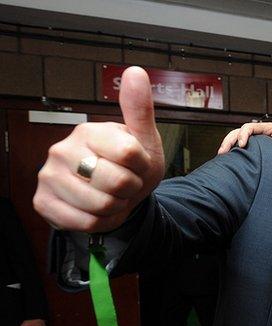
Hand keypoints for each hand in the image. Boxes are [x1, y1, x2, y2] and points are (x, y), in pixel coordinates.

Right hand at [34, 67, 163, 232]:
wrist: (113, 194)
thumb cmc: (129, 165)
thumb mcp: (143, 139)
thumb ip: (139, 109)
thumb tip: (135, 72)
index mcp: (89, 131)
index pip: (131, 154)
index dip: (142, 167)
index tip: (137, 165)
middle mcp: (62, 150)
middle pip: (117, 182)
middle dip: (130, 189)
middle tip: (124, 183)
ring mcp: (49, 176)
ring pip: (102, 205)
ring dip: (117, 207)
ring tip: (112, 195)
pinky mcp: (43, 202)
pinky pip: (85, 222)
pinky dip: (102, 222)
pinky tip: (99, 211)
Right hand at [217, 122, 271, 153]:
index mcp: (262, 127)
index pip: (248, 128)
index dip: (243, 134)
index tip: (241, 145)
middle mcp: (254, 132)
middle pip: (236, 132)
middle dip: (229, 141)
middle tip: (223, 152)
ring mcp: (250, 138)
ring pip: (234, 138)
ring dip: (226, 145)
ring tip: (221, 155)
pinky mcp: (249, 145)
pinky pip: (237, 146)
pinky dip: (231, 151)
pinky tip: (226, 158)